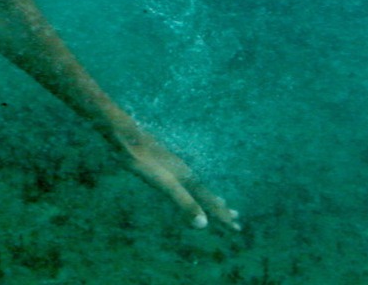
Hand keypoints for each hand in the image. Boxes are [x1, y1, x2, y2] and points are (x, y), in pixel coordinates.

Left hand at [121, 131, 240, 231]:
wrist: (131, 140)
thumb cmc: (146, 164)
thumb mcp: (166, 186)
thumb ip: (185, 203)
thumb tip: (203, 225)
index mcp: (189, 181)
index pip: (211, 203)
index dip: (223, 216)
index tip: (236, 227)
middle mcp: (187, 174)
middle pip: (209, 195)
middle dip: (222, 208)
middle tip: (237, 217)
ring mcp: (178, 169)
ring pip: (200, 187)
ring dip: (211, 198)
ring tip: (221, 201)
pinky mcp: (167, 165)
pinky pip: (189, 181)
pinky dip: (197, 189)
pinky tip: (190, 185)